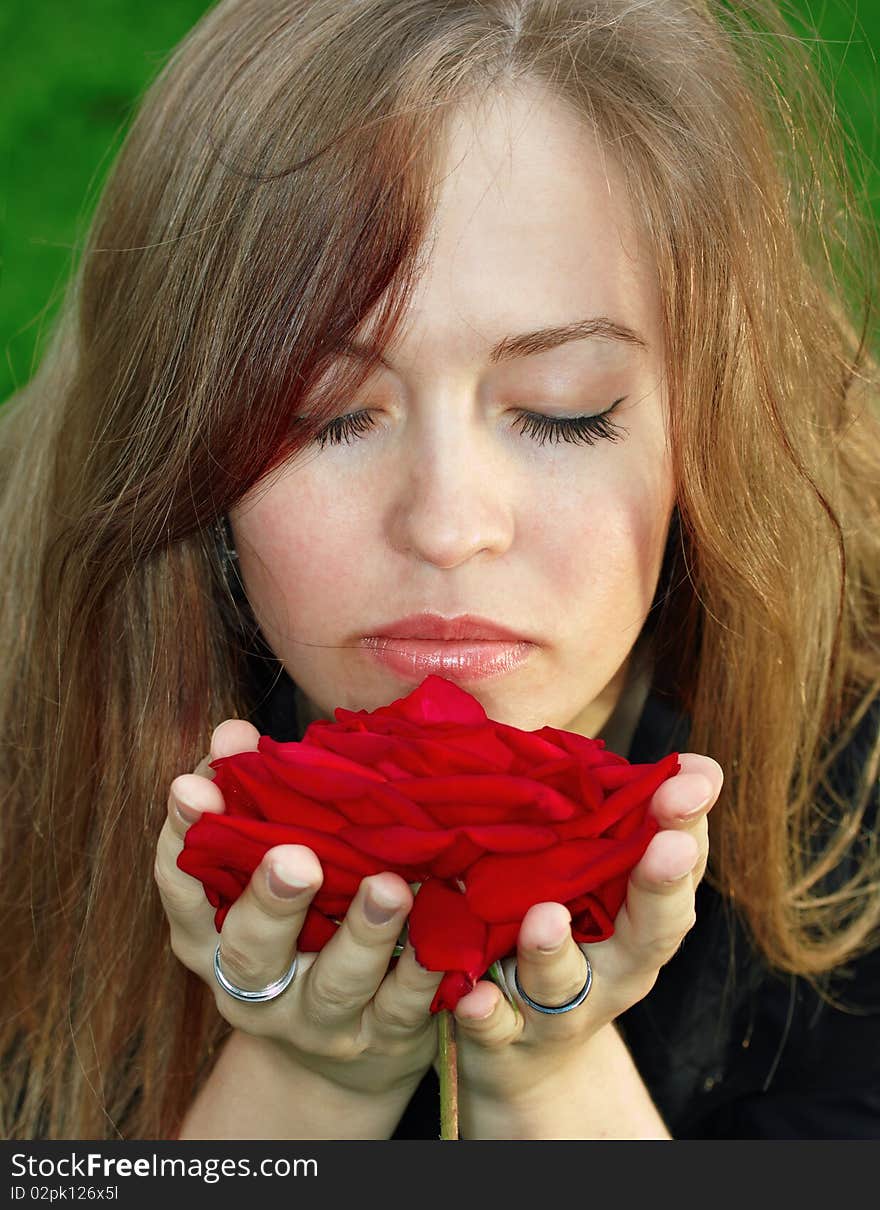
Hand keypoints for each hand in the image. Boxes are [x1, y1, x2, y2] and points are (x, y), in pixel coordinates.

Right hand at [154, 719, 442, 1097]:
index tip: (193, 787)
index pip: (182, 889)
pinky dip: (428, 972)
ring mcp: (319, 1020)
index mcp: (213, 938)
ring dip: (363, 935)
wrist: (341, 1057)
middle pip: (250, 951)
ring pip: (336, 984)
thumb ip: (251, 799)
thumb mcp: (265, 869)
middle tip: (296, 859)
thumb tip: (233, 733)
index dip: (182, 839)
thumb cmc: (301, 926)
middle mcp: (255, 987)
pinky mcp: (382, 1040)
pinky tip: (447, 934)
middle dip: (272, 902)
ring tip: (389, 887)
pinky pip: (406, 1010)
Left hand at [446, 752, 723, 1105]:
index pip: (679, 866)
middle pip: (651, 932)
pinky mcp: (506, 1038)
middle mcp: (616, 968)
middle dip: (659, 884)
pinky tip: (473, 998)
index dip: (689, 823)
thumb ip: (618, 821)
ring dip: (555, 950)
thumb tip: (668, 752)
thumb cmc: (570, 940)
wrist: (526, 1059)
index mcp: (641, 920)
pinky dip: (487, 1014)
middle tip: (669, 844)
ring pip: (565, 983)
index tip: (696, 777)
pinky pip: (496, 1028)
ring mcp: (562, 1008)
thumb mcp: (598, 884)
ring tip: (545, 918)